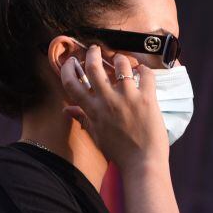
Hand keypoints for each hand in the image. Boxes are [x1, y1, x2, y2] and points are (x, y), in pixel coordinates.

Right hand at [60, 44, 167, 169]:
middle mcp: (107, 101)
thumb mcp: (96, 134)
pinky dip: (144, 70)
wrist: (142, 163)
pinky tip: (143, 72)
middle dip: (93, 52)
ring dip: (121, 58)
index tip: (72, 60)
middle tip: (96, 49)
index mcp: (92, 111)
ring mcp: (127, 98)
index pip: (71, 83)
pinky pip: (146, 74)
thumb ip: (82, 118)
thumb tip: (66, 109)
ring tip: (123, 61)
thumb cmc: (118, 152)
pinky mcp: (147, 98)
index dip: (69, 68)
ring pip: (121, 64)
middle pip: (93, 66)